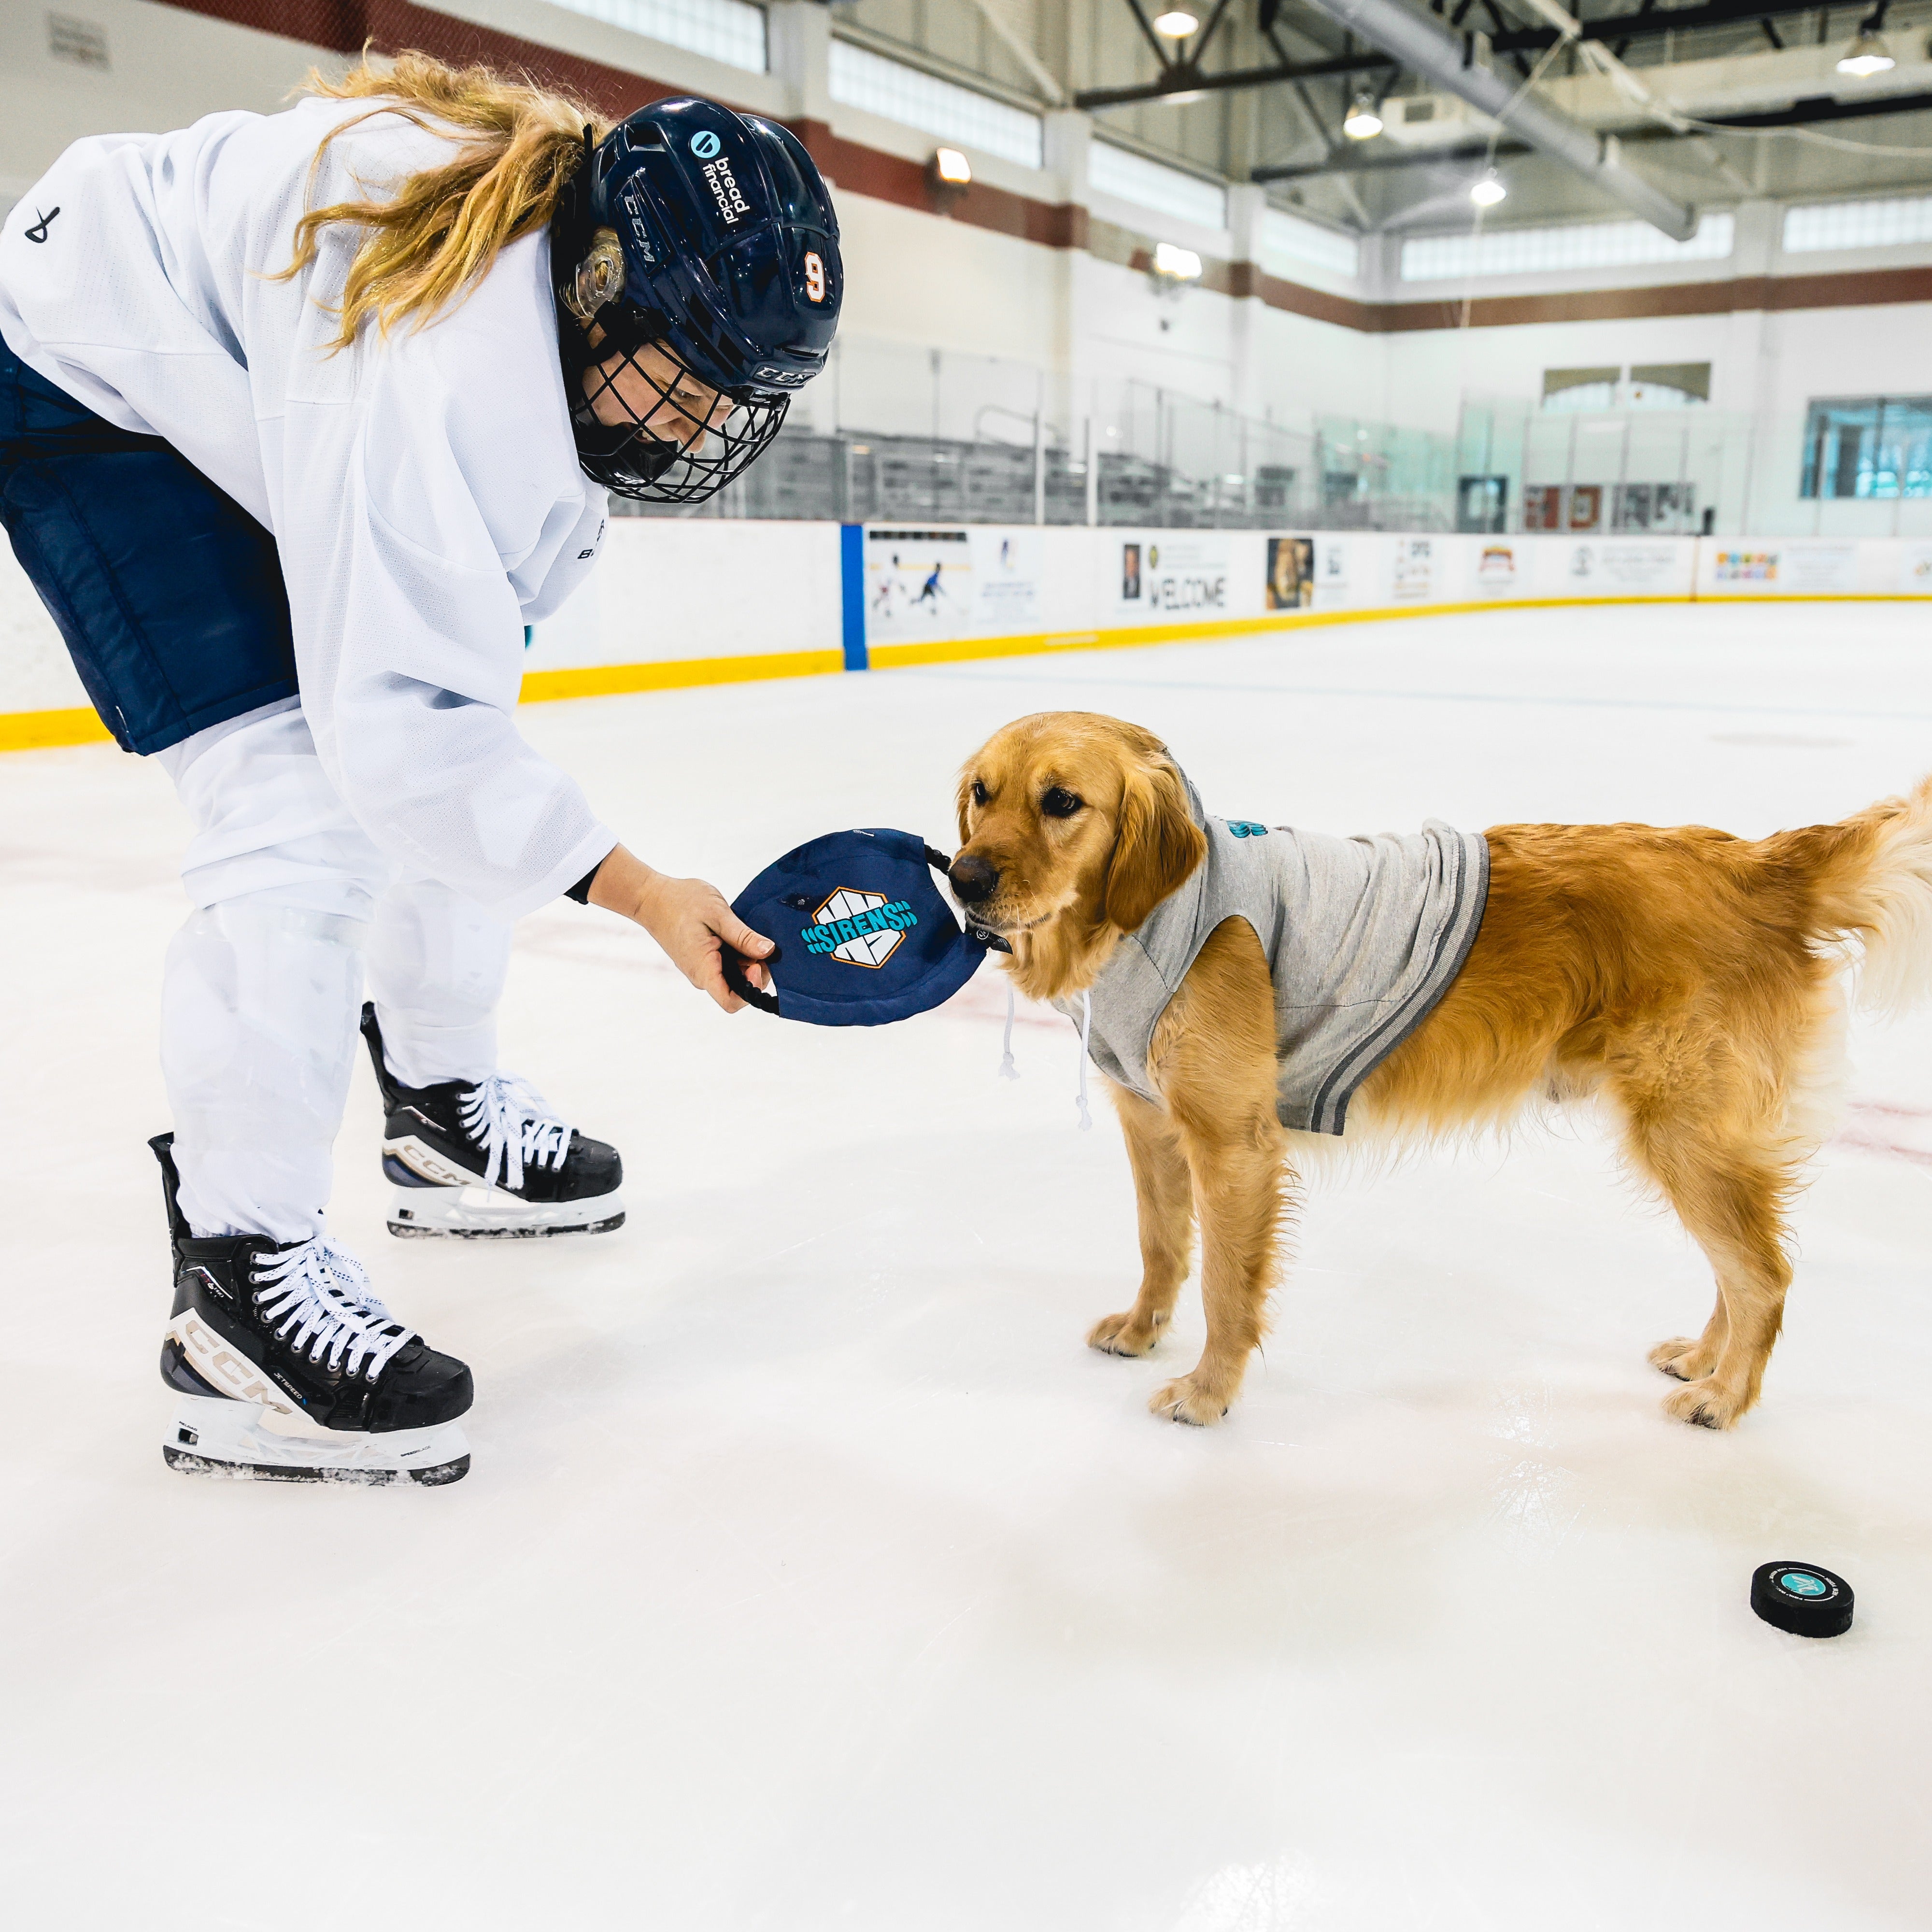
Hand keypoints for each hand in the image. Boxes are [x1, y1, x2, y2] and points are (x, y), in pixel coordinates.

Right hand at [588, 845, 772, 1012]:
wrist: (652, 897)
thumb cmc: (680, 902)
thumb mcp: (717, 914)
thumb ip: (743, 936)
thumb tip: (769, 951)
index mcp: (703, 969)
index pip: (731, 1002)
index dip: (752, 989)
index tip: (758, 964)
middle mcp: (701, 976)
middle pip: (737, 990)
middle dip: (755, 971)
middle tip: (757, 943)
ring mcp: (700, 969)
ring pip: (734, 977)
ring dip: (746, 960)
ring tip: (744, 934)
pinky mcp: (702, 961)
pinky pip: (725, 966)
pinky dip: (737, 954)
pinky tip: (736, 935)